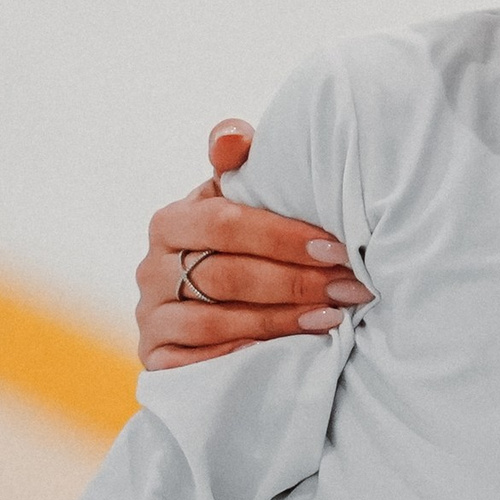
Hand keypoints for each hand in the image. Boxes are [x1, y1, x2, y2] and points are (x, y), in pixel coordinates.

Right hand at [135, 120, 374, 369]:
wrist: (204, 300)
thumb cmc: (236, 238)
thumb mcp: (234, 197)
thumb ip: (236, 161)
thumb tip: (232, 135)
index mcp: (171, 221)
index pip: (225, 225)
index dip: (283, 237)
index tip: (337, 248)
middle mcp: (151, 269)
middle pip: (224, 276)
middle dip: (294, 282)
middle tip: (349, 286)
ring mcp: (150, 317)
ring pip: (214, 322)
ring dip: (280, 320)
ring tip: (333, 316)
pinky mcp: (156, 359)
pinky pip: (197, 364)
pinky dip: (244, 356)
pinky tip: (288, 351)